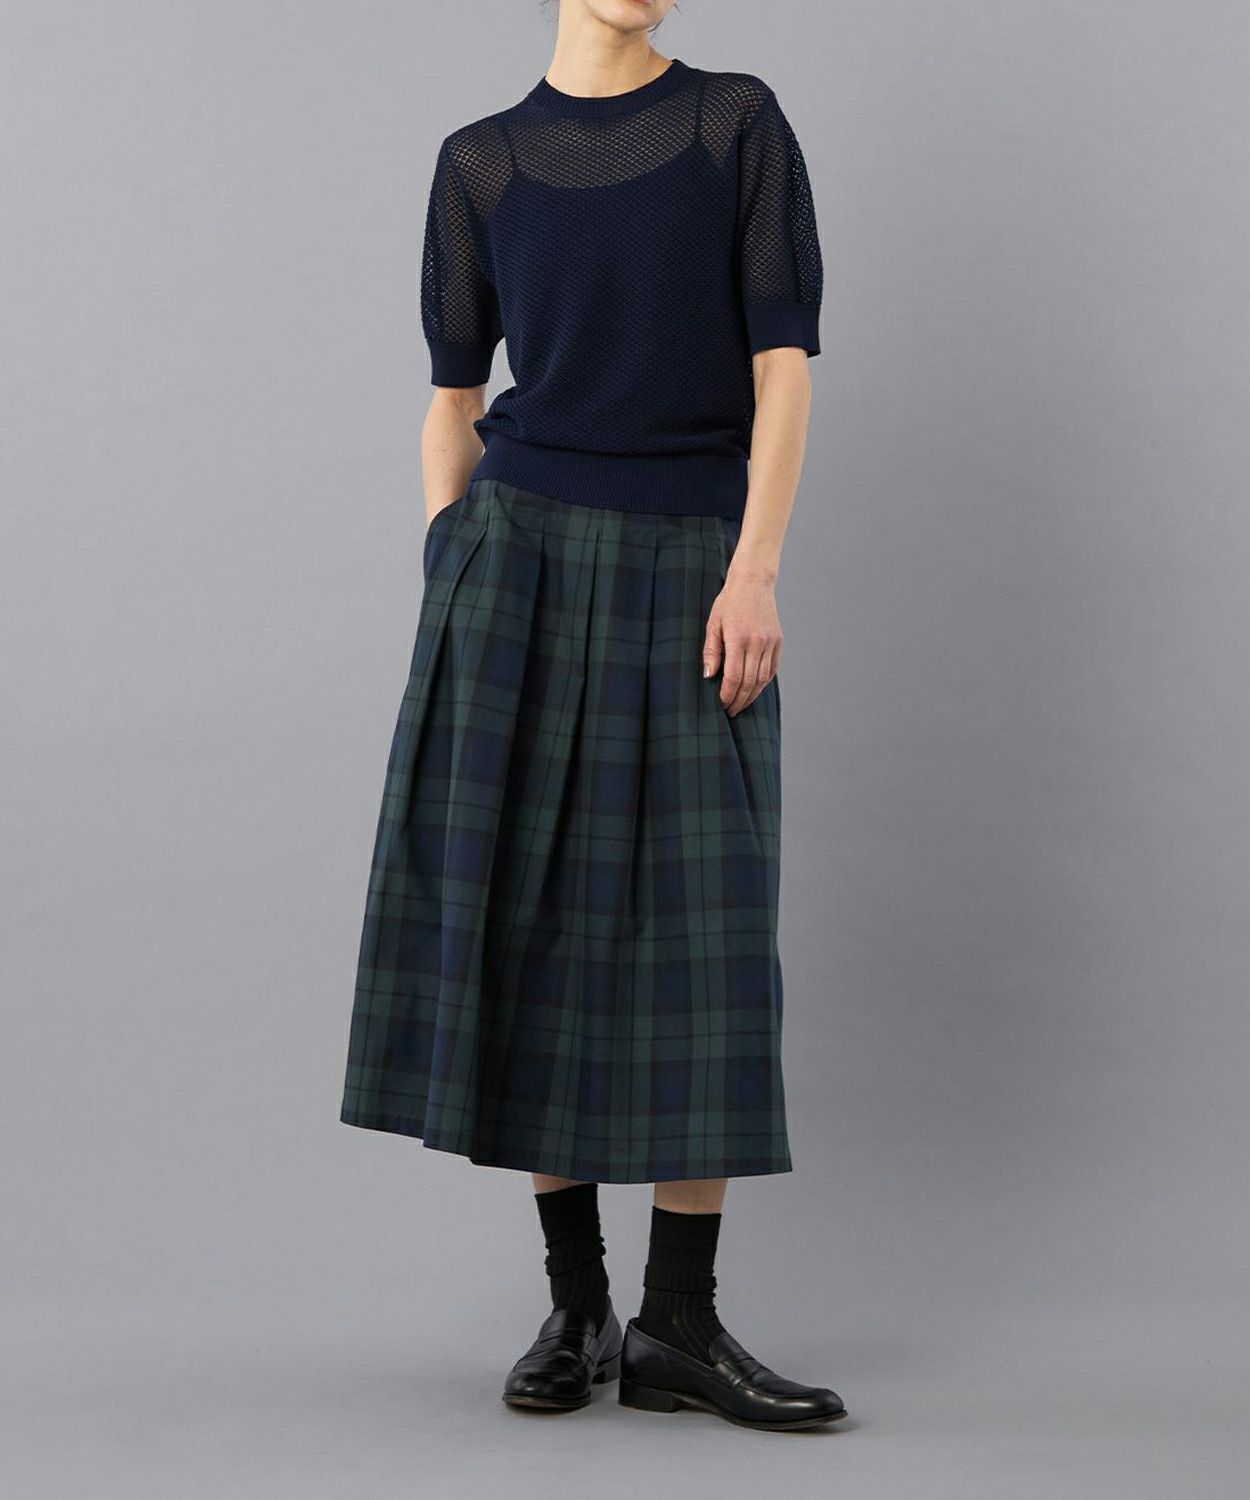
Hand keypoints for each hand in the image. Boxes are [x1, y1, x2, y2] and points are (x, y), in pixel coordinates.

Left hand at [702, 565, 781, 715]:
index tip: (720, 703)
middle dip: (738, 700)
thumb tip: (709, 676)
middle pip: (749, 682)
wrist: (753, 582)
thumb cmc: (729, 602)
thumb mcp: (713, 624)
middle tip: (729, 710)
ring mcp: (770, 643)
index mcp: (738, 638)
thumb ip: (711, 651)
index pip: (734, 677)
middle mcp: (757, 643)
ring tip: (740, 704)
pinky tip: (754, 690)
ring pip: (763, 679)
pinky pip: (772, 669)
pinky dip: (763, 683)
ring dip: (751, 696)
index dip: (727, 694)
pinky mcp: (778, 642)